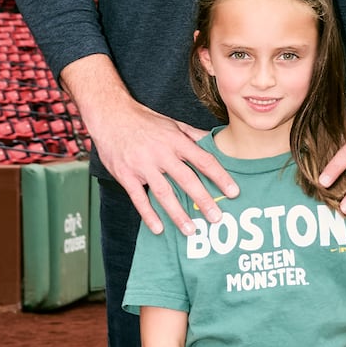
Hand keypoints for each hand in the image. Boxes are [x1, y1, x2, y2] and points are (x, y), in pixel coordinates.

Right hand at [87, 96, 237, 234]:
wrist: (111, 115)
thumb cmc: (145, 121)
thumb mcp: (172, 123)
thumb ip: (193, 135)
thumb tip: (214, 142)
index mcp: (176, 141)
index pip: (203, 160)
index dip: (220, 176)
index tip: (234, 192)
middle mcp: (161, 153)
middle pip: (186, 179)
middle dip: (203, 200)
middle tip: (217, 218)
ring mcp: (143, 165)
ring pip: (163, 193)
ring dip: (178, 213)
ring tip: (190, 230)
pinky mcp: (126, 175)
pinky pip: (138, 198)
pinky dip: (148, 214)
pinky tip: (158, 228)